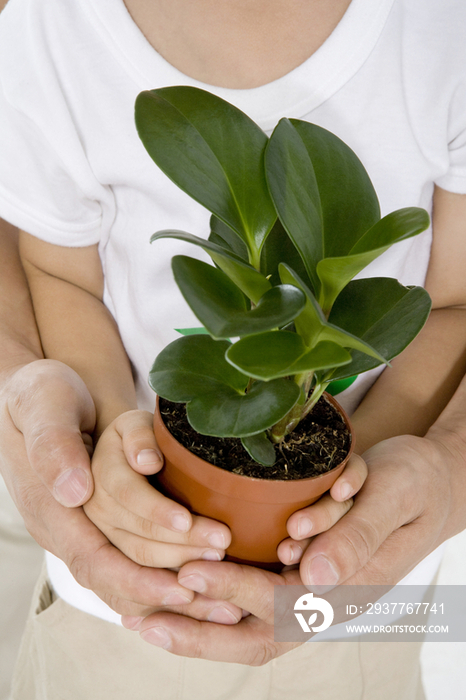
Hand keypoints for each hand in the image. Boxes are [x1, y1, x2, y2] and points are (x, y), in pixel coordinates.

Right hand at [0, 359, 237, 618]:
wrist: (51, 397)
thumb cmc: (48, 393)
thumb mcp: (44, 401)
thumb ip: (55, 443)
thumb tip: (77, 491)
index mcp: (49, 505)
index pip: (94, 557)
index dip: (139, 573)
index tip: (184, 574)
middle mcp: (66, 527)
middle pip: (122, 560)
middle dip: (174, 561)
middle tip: (223, 551)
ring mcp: (83, 528)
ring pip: (130, 566)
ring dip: (176, 571)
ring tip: (222, 568)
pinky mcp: (102, 523)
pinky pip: (132, 560)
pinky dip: (166, 573)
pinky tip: (200, 580)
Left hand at [122, 427, 465, 661]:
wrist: (431, 482)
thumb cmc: (414, 484)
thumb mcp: (394, 498)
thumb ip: (358, 537)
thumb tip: (312, 578)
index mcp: (349, 587)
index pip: (283, 606)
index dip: (233, 592)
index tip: (188, 573)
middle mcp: (325, 597)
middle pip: (258, 633)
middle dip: (200, 631)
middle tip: (143, 618)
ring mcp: (311, 587)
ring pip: (250, 623)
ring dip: (200, 625)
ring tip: (145, 614)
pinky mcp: (300, 568)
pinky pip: (256, 599)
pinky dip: (217, 602)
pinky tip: (178, 590)